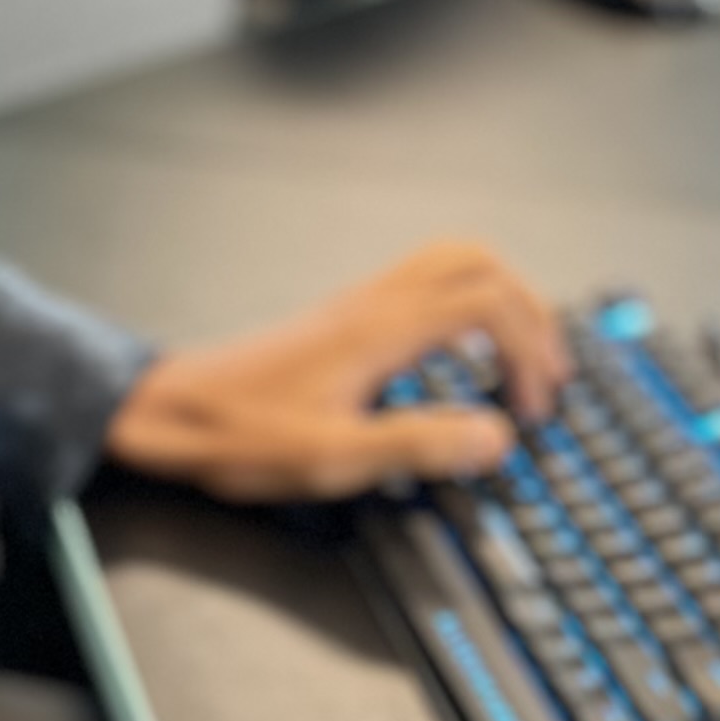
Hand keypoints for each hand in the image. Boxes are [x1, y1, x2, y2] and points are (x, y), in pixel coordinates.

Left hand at [100, 240, 567, 502]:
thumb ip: (418, 445)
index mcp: (380, 330)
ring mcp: (358, 304)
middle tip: (546, 373)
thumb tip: (494, 437)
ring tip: (518, 356)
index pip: (489, 303)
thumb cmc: (241, 434)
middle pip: (480, 263)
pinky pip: (424, 281)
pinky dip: (464, 306)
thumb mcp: (334, 458)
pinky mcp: (344, 317)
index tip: (531, 406)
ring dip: (499, 300)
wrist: (173, 411)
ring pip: (451, 261)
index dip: (529, 349)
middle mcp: (373, 303)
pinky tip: (459, 356)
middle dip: (529, 312)